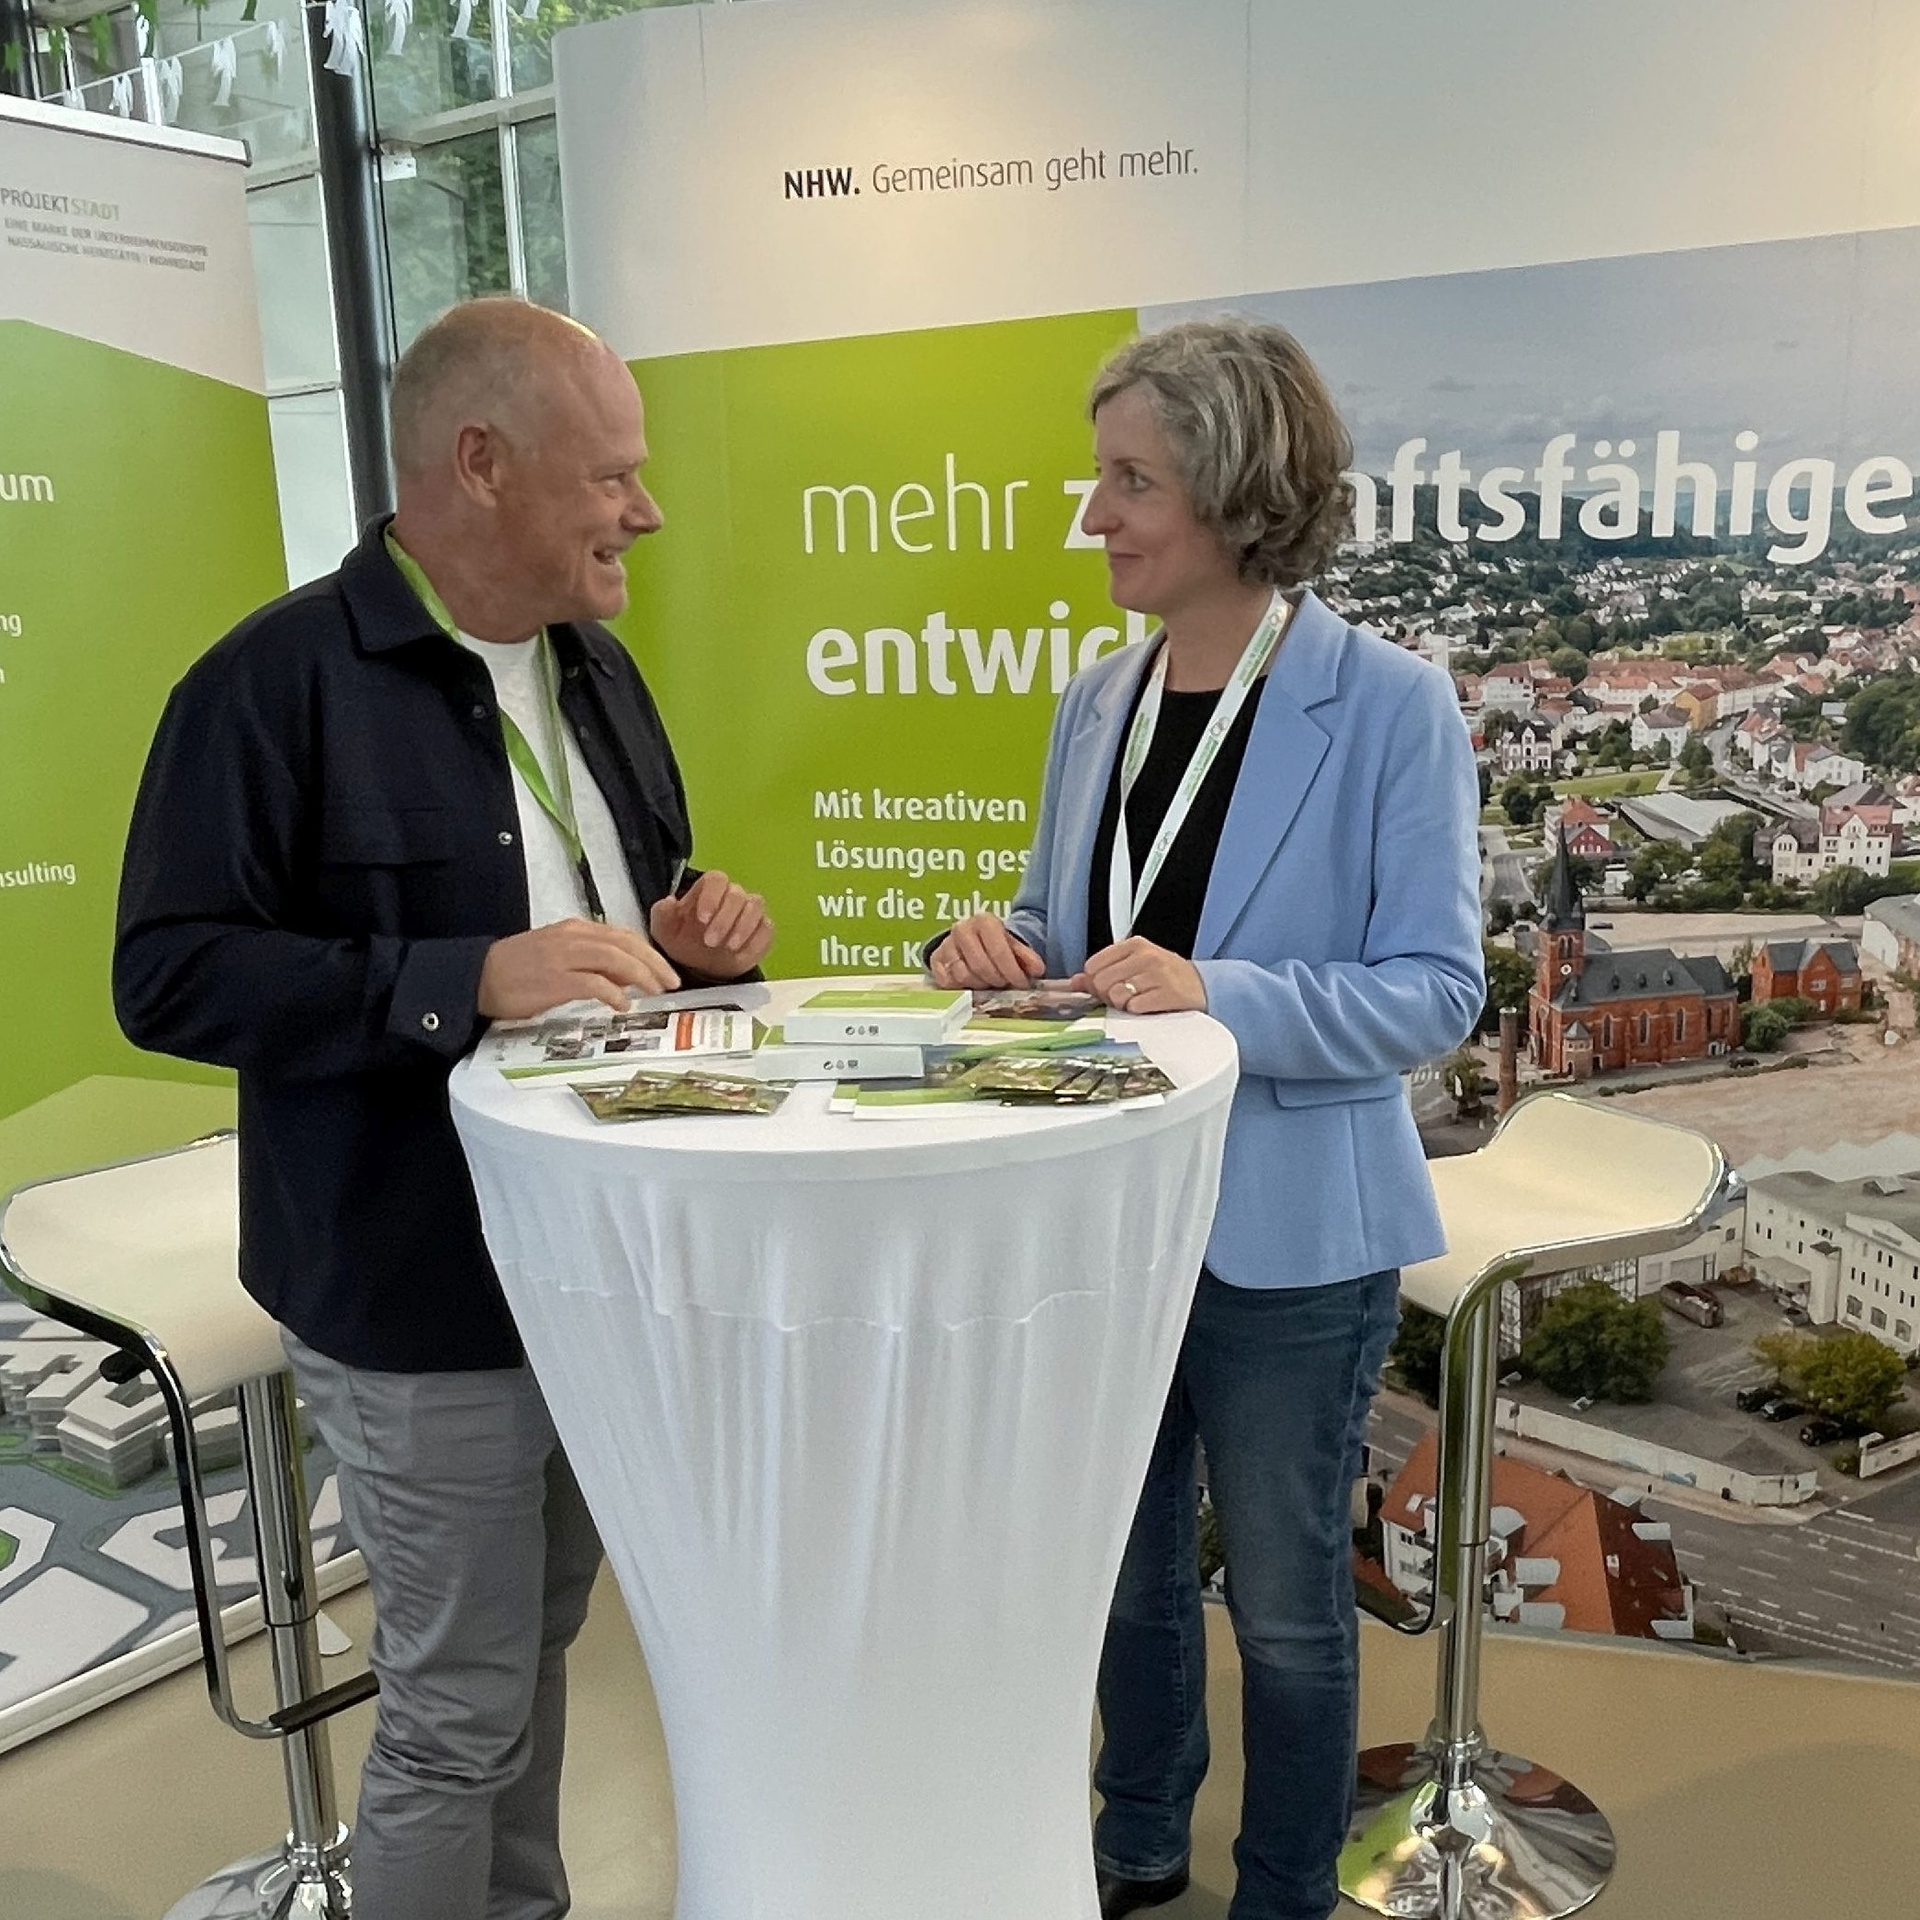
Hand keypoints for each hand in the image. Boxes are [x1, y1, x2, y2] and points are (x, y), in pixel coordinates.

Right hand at [479, 918, 679, 1017]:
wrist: (476, 977)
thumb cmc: (517, 970)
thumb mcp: (559, 957)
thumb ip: (592, 963)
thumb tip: (626, 977)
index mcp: (574, 929)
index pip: (622, 935)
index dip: (648, 951)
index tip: (665, 970)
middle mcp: (572, 938)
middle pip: (625, 944)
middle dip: (654, 962)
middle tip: (672, 982)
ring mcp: (563, 957)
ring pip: (615, 958)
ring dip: (641, 975)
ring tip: (656, 992)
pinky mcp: (554, 979)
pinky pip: (593, 983)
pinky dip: (613, 992)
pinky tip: (624, 1004)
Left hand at [649, 869, 773, 978]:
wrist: (700, 966)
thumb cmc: (684, 941)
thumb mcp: (664, 929)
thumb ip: (662, 913)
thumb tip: (669, 902)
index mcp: (709, 889)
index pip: (716, 879)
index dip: (711, 896)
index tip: (701, 918)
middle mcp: (733, 895)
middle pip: (737, 895)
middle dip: (724, 918)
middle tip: (710, 941)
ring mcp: (751, 912)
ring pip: (756, 907)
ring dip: (743, 927)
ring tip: (728, 947)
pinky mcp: (763, 930)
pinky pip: (767, 929)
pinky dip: (755, 941)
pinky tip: (740, 953)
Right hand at [928, 913, 1045, 989]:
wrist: (970, 939)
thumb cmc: (994, 943)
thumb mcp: (1013, 945)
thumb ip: (1026, 956)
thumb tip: (1037, 970)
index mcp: (984, 921)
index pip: (999, 951)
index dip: (1012, 971)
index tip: (1021, 984)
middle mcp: (962, 929)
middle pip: (981, 966)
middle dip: (997, 980)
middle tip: (1005, 984)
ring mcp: (946, 944)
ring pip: (964, 976)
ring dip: (980, 985)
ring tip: (989, 983)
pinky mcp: (935, 960)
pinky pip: (948, 982)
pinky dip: (962, 987)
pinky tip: (972, 984)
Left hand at [1073, 938, 1206, 1014]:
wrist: (1202, 986)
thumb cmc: (1165, 976)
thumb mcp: (1134, 966)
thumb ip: (1103, 971)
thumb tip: (1075, 982)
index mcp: (1134, 945)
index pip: (1093, 965)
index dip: (1094, 982)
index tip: (1106, 987)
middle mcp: (1145, 956)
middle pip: (1102, 982)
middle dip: (1107, 996)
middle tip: (1121, 998)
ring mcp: (1157, 974)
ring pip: (1116, 996)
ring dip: (1122, 1005)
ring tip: (1136, 1002)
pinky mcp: (1167, 994)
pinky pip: (1135, 1008)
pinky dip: (1136, 1012)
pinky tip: (1146, 1007)